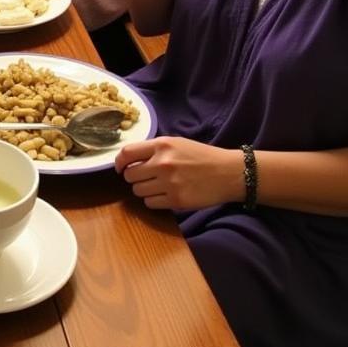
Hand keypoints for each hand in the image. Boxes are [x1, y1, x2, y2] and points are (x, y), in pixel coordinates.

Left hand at [115, 136, 243, 210]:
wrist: (228, 172)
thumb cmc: (200, 156)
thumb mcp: (175, 143)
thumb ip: (152, 149)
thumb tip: (128, 160)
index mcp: (161, 145)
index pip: (126, 153)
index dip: (118, 162)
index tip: (120, 168)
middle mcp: (163, 163)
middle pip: (129, 175)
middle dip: (133, 177)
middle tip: (145, 178)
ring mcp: (169, 183)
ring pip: (138, 191)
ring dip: (143, 190)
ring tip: (157, 186)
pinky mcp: (177, 200)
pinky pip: (150, 203)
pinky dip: (154, 201)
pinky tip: (165, 195)